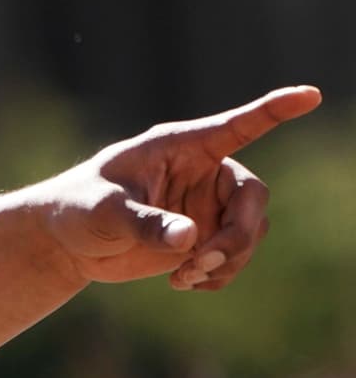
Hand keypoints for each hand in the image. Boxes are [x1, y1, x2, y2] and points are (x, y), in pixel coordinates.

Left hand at [35, 85, 321, 289]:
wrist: (67, 242)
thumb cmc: (77, 208)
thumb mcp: (104, 212)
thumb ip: (145, 222)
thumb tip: (190, 238)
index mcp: (179, 147)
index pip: (237, 126)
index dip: (275, 110)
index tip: (311, 94)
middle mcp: (202, 172)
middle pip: (252, 197)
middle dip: (238, 234)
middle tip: (205, 261)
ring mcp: (206, 206)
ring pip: (250, 230)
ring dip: (228, 260)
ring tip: (185, 277)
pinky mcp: (203, 237)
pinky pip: (235, 256)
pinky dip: (219, 274)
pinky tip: (183, 283)